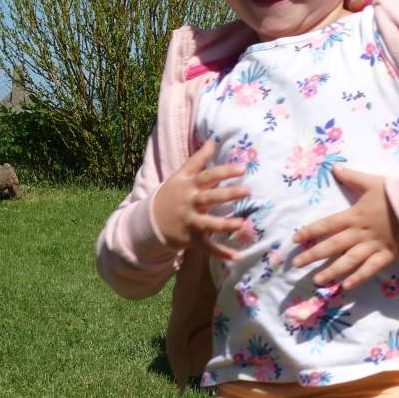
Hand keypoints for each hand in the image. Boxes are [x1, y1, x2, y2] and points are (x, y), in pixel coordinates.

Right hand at [151, 139, 247, 255]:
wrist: (150, 221)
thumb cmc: (171, 195)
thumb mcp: (181, 175)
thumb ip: (198, 159)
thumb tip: (212, 141)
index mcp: (189, 186)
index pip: (207, 176)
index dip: (224, 171)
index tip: (242, 168)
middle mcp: (190, 203)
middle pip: (210, 197)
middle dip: (228, 194)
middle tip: (248, 190)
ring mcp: (190, 222)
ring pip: (209, 224)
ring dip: (225, 224)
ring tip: (242, 223)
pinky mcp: (191, 239)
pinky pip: (208, 248)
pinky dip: (222, 254)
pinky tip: (238, 257)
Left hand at [292, 165, 398, 290]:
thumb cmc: (395, 192)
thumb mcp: (370, 181)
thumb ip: (351, 177)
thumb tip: (334, 168)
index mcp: (354, 215)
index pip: (327, 225)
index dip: (310, 231)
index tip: (295, 239)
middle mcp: (360, 232)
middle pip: (333, 245)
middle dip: (313, 255)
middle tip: (297, 265)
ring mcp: (373, 245)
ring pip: (348, 260)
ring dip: (332, 271)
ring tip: (317, 281)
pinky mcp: (388, 254)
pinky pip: (371, 268)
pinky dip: (359, 277)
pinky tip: (346, 286)